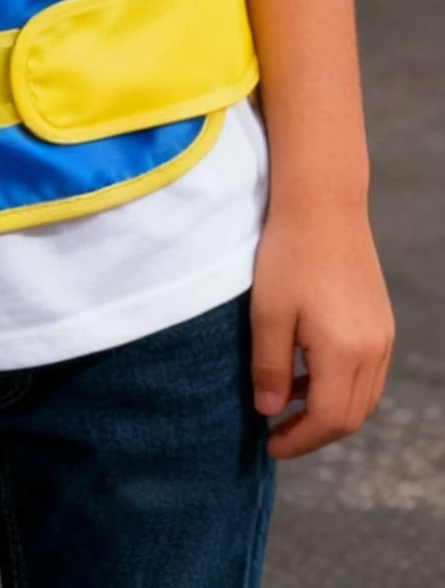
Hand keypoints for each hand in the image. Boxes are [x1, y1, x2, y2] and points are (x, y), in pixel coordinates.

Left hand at [249, 202, 393, 458]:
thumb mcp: (267, 312)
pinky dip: (339, 385)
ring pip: (362, 396)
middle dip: (314, 433)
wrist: (323, 205)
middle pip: (351, 416)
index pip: (329, 419)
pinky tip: (307, 374)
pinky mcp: (380, 321)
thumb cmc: (287, 254)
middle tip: (276, 435)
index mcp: (345, 352)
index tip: (269, 446)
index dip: (299, 439)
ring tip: (287, 406)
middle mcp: (373, 350)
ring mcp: (382, 336)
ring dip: (328, 410)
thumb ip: (269, 366)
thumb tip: (268, 411)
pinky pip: (366, 372)